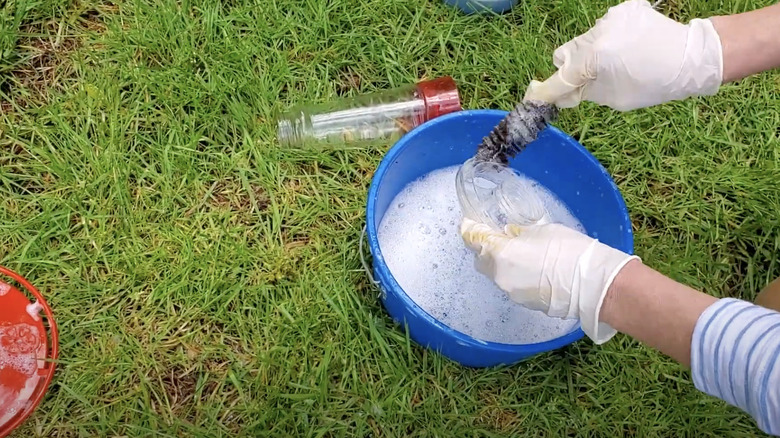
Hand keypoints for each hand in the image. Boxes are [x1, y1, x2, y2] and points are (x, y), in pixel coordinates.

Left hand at [460, 218, 638, 343]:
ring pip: (496, 274)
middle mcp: (500, 276)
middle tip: (497, 236)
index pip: (473, 239)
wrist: (591, 282)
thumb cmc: (569, 250)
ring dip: (501, 263)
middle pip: (481, 259)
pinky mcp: (523, 302)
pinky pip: (510, 284)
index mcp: (500, 254)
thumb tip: (510, 234)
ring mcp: (511, 292)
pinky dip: (514, 275)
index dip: (471, 229)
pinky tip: (531, 268)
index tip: (471, 223)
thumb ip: (518, 233)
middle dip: (485, 248)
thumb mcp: (540, 230)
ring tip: (518, 252)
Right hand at [524, 0, 722, 110]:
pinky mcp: (623, 9)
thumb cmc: (654, 84)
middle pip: (566, 53)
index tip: (535, 97)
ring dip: (591, 53)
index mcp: (595, 57)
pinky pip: (603, 28)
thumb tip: (564, 93)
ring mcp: (610, 18)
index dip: (546, 91)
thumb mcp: (614, 99)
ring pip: (584, 40)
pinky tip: (629, 47)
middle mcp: (598, 32)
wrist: (692, 58)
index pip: (561, 77)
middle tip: (590, 80)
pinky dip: (609, 40)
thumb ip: (583, 93)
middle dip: (572, 68)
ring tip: (618, 61)